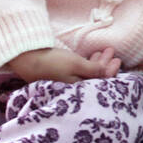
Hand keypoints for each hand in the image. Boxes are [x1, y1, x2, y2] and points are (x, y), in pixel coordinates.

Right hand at [6, 46, 120, 83]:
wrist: (25, 58)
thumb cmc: (52, 62)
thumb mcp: (76, 64)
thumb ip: (94, 70)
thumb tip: (108, 73)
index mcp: (77, 91)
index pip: (100, 84)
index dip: (110, 72)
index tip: (117, 60)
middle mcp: (72, 89)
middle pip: (94, 78)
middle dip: (105, 65)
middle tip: (112, 53)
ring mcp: (65, 82)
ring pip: (87, 73)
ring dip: (97, 62)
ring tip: (104, 51)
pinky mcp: (59, 75)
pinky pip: (79, 71)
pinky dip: (87, 63)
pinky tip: (91, 56)